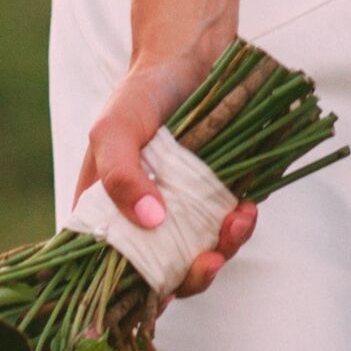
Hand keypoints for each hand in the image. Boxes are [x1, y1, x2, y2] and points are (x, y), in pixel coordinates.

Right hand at [82, 50, 258, 299]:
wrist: (191, 59)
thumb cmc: (140, 93)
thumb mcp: (115, 128)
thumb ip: (120, 174)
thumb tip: (149, 220)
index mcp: (104, 213)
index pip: (106, 270)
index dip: (128, 292)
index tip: (160, 292)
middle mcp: (140, 221)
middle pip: (159, 276)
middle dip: (188, 278)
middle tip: (208, 262)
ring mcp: (179, 215)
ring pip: (197, 259)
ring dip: (220, 252)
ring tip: (238, 222)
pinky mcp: (213, 203)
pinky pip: (225, 232)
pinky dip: (238, 229)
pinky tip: (247, 208)